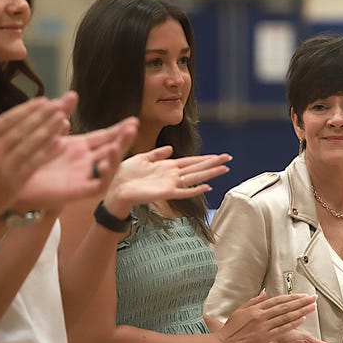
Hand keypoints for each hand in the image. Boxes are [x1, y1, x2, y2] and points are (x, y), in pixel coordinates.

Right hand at [0, 93, 73, 225]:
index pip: (8, 120)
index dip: (27, 109)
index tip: (42, 101)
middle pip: (22, 130)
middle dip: (42, 116)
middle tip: (58, 105)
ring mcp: (5, 167)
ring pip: (30, 145)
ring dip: (48, 130)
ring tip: (62, 119)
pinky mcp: (14, 182)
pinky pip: (34, 163)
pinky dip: (48, 152)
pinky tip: (60, 143)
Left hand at [17, 116, 138, 208]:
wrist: (9, 182)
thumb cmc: (28, 158)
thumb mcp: (47, 130)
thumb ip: (60, 112)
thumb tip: (73, 94)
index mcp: (80, 147)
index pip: (105, 136)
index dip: (119, 129)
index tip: (133, 120)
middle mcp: (85, 161)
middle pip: (112, 150)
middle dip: (124, 139)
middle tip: (133, 127)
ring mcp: (84, 176)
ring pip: (109, 167)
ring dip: (116, 156)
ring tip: (118, 145)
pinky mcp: (78, 191)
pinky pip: (98, 186)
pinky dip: (104, 176)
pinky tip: (104, 164)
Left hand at [102, 148, 231, 217]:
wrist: (113, 189)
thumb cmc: (124, 175)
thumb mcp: (141, 158)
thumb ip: (156, 154)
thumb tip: (170, 149)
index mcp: (167, 166)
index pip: (191, 161)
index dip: (205, 158)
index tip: (219, 155)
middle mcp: (172, 175)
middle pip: (197, 168)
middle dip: (213, 163)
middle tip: (229, 158)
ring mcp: (169, 184)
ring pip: (194, 178)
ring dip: (210, 173)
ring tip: (225, 169)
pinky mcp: (164, 193)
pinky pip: (182, 192)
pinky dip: (194, 190)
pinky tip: (207, 187)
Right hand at [215, 291, 316, 342]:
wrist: (224, 342)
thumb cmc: (231, 328)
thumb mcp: (241, 310)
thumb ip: (255, 301)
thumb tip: (265, 292)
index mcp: (256, 308)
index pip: (278, 300)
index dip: (292, 297)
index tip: (302, 296)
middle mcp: (261, 315)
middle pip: (285, 306)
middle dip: (301, 302)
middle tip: (312, 299)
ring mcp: (264, 326)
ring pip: (286, 316)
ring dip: (301, 311)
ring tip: (311, 307)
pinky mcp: (265, 337)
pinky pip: (282, 329)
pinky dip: (293, 324)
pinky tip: (302, 320)